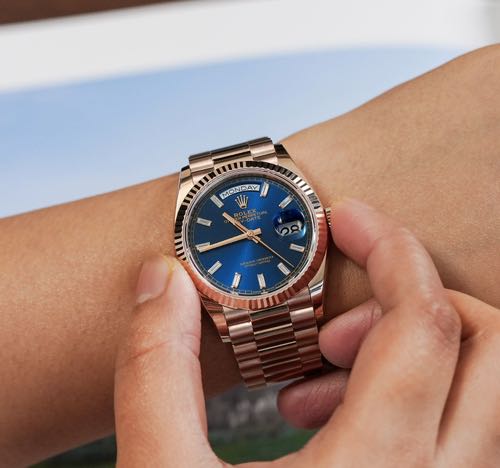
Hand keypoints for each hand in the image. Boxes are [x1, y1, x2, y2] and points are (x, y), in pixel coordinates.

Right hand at [114, 199, 499, 466]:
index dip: (392, 249)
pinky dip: (409, 398)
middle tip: (335, 312)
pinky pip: (461, 432)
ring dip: (412, 352)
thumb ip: (156, 369)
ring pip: (487, 392)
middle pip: (491, 347)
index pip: (428, 323)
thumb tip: (160, 281)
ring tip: (323, 369)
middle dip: (420, 296)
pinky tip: (331, 418)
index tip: (349, 218)